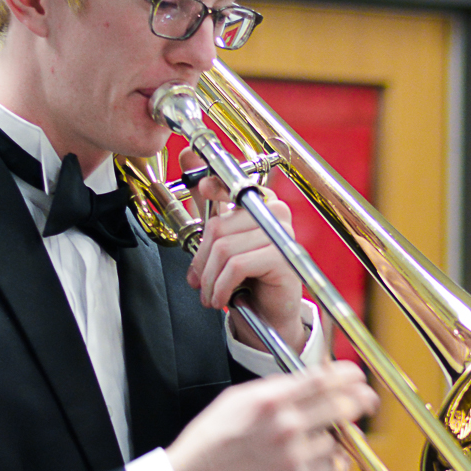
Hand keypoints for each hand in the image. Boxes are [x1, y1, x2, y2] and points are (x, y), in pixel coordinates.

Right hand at [167, 362, 377, 470]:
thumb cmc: (208, 444)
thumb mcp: (235, 401)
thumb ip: (274, 389)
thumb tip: (310, 380)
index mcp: (269, 400)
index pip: (325, 379)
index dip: (349, 375)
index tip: (357, 376)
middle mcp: (285, 426)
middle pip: (344, 405)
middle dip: (361, 401)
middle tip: (366, 402)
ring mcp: (294, 458)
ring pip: (341, 439)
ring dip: (338, 436)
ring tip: (324, 436)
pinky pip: (336, 468)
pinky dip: (334, 462)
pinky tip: (322, 458)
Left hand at [182, 147, 305, 352]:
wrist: (270, 315)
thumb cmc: (248, 278)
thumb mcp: (222, 239)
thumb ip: (207, 203)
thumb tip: (187, 156)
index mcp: (262, 204)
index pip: (234, 184)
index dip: (215, 186)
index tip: (203, 188)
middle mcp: (276, 214)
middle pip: (219, 227)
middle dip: (202, 261)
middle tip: (198, 282)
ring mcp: (281, 235)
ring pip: (224, 249)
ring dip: (210, 279)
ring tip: (211, 295)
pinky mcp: (283, 258)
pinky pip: (237, 266)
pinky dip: (222, 286)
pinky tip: (222, 298)